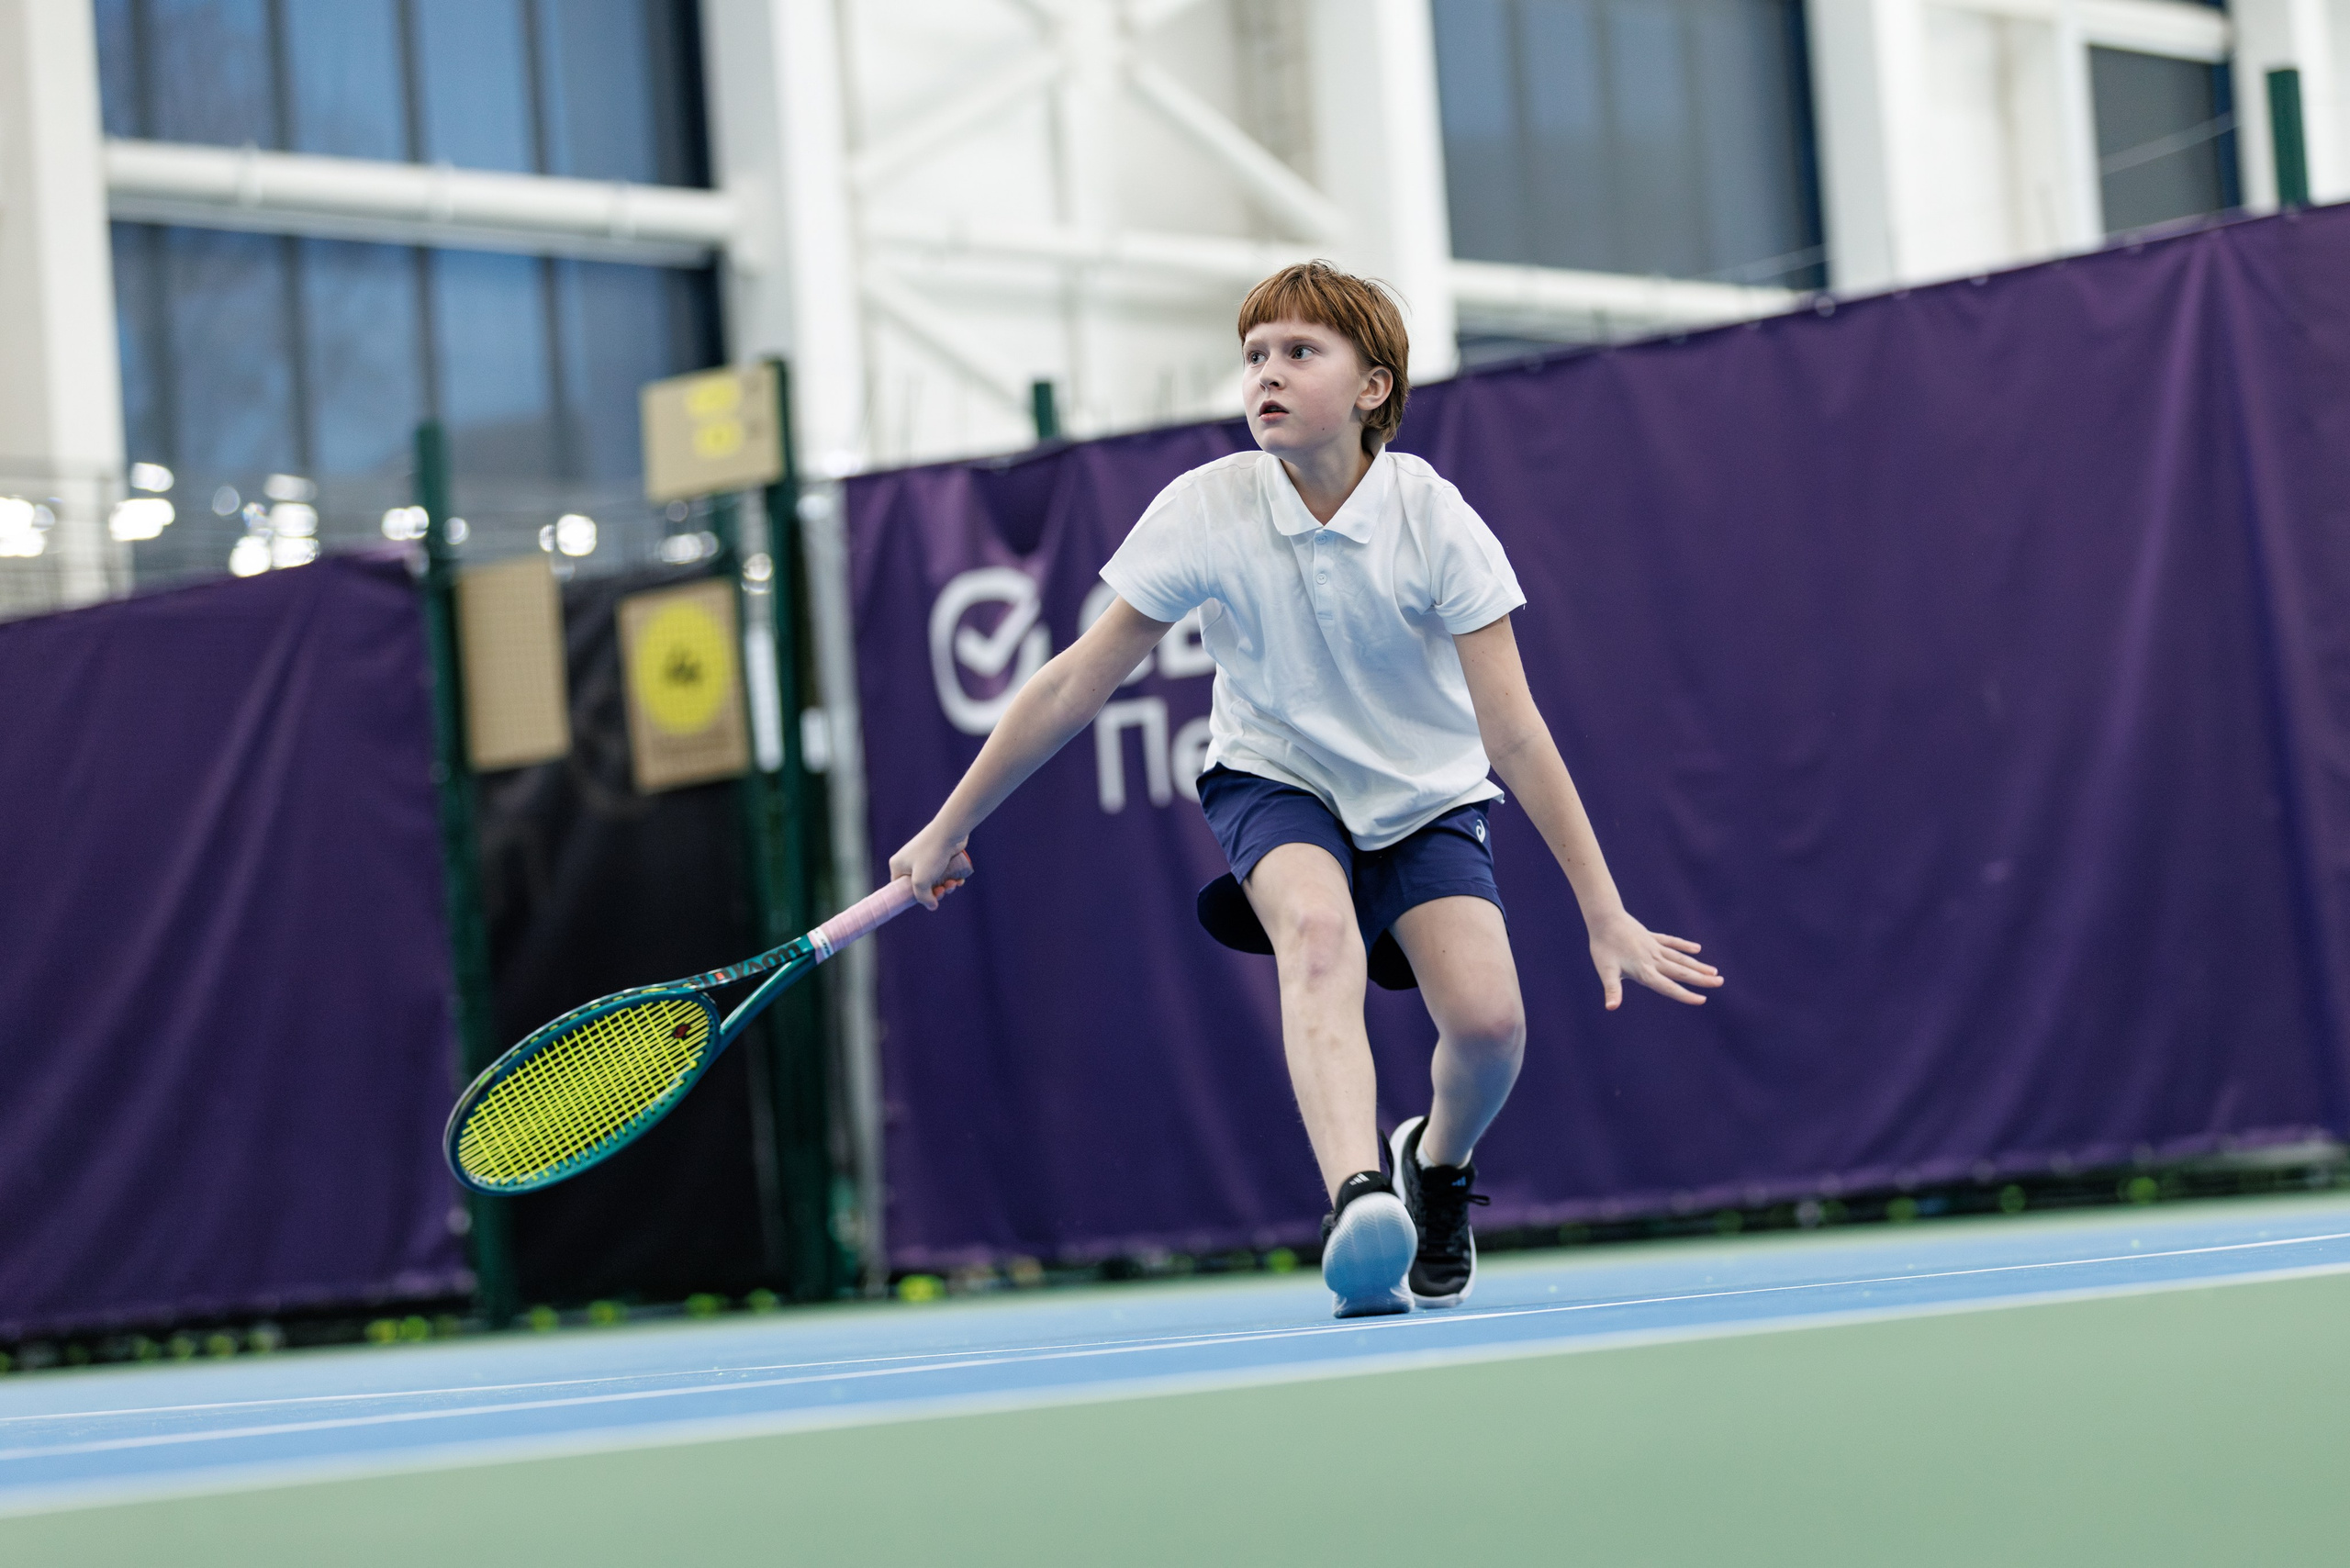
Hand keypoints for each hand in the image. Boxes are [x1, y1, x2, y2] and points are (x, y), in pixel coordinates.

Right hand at [889, 823, 971, 909]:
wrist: (950, 832)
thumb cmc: (931, 854)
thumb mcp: (921, 881)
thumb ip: (923, 898)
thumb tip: (932, 906)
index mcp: (898, 866)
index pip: (900, 889)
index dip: (912, 898)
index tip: (925, 901)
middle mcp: (909, 862)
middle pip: (920, 887)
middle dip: (934, 892)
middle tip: (943, 891)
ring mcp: (924, 859)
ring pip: (934, 881)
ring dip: (945, 887)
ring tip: (953, 884)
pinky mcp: (938, 856)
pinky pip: (943, 873)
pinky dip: (951, 879)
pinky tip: (959, 880)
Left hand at [1588, 909, 1720, 1009]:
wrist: (1604, 917)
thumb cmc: (1602, 946)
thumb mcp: (1605, 970)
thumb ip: (1612, 989)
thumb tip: (1611, 1007)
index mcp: (1644, 971)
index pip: (1668, 986)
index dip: (1685, 995)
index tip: (1702, 1000)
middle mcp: (1654, 959)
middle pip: (1681, 971)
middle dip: (1701, 979)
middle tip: (1720, 982)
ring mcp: (1654, 947)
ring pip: (1680, 958)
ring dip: (1697, 965)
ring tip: (1714, 972)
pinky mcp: (1651, 937)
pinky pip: (1671, 942)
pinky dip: (1684, 946)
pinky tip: (1697, 949)